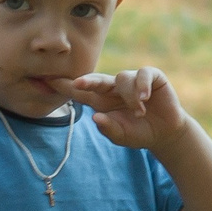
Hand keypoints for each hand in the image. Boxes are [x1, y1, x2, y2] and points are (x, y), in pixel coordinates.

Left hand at [59, 67, 191, 150]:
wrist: (164, 133)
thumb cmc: (138, 132)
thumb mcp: (121, 136)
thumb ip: (108, 129)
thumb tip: (95, 119)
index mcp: (100, 101)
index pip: (79, 92)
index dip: (64, 86)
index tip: (47, 82)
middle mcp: (113, 88)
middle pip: (96, 80)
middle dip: (86, 81)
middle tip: (77, 83)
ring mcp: (131, 81)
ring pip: (123, 79)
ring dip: (131, 97)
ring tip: (139, 113)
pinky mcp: (151, 77)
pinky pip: (143, 74)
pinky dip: (142, 85)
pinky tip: (144, 98)